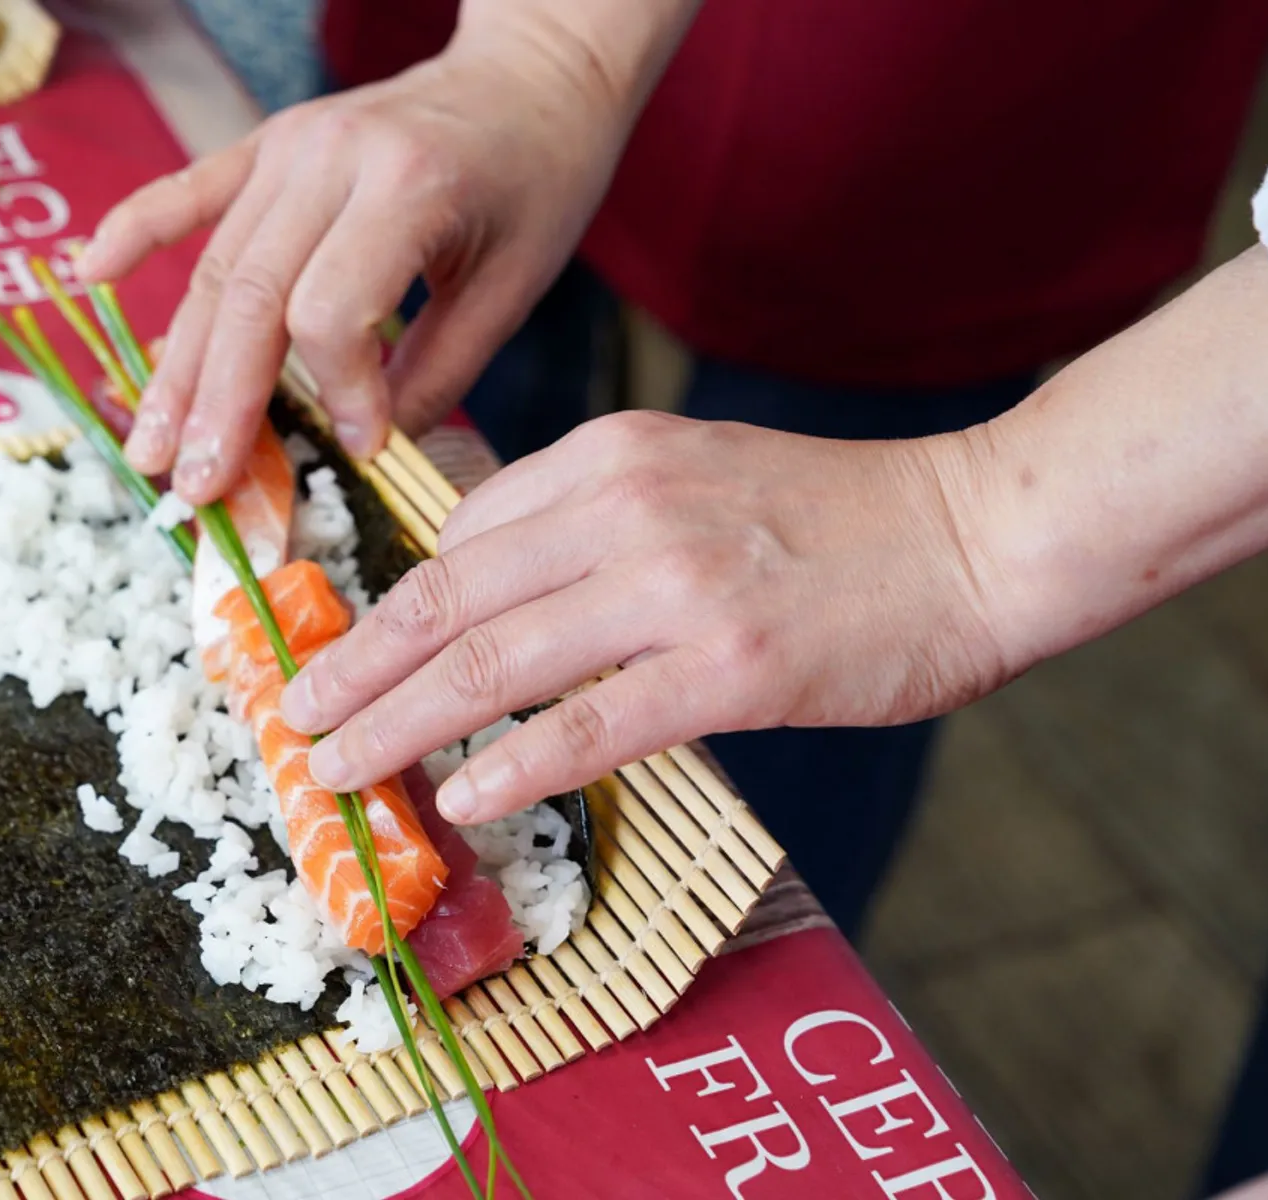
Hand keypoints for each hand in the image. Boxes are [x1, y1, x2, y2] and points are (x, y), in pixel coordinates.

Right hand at [71, 27, 631, 504]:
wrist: (531, 73)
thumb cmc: (537, 180)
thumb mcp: (514, 285)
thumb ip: (438, 370)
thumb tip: (366, 454)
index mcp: (407, 186)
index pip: (330, 311)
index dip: (335, 391)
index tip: (360, 446)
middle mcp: (333, 157)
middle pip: (251, 297)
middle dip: (217, 405)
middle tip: (192, 486)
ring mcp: (290, 144)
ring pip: (215, 268)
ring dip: (177, 366)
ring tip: (149, 446)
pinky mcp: (269, 143)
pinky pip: (189, 191)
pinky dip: (137, 232)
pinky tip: (90, 278)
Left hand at [276, 410, 1013, 822]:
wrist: (975, 533)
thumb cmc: (832, 518)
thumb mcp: (689, 473)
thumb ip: (583, 517)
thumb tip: (481, 586)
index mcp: (606, 456)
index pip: (459, 539)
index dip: (385, 610)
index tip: (342, 660)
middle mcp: (625, 508)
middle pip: (448, 601)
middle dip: (354, 668)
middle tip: (293, 721)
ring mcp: (675, 588)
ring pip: (492, 665)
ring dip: (397, 726)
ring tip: (335, 770)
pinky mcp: (729, 669)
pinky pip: (589, 725)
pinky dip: (512, 765)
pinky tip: (457, 797)